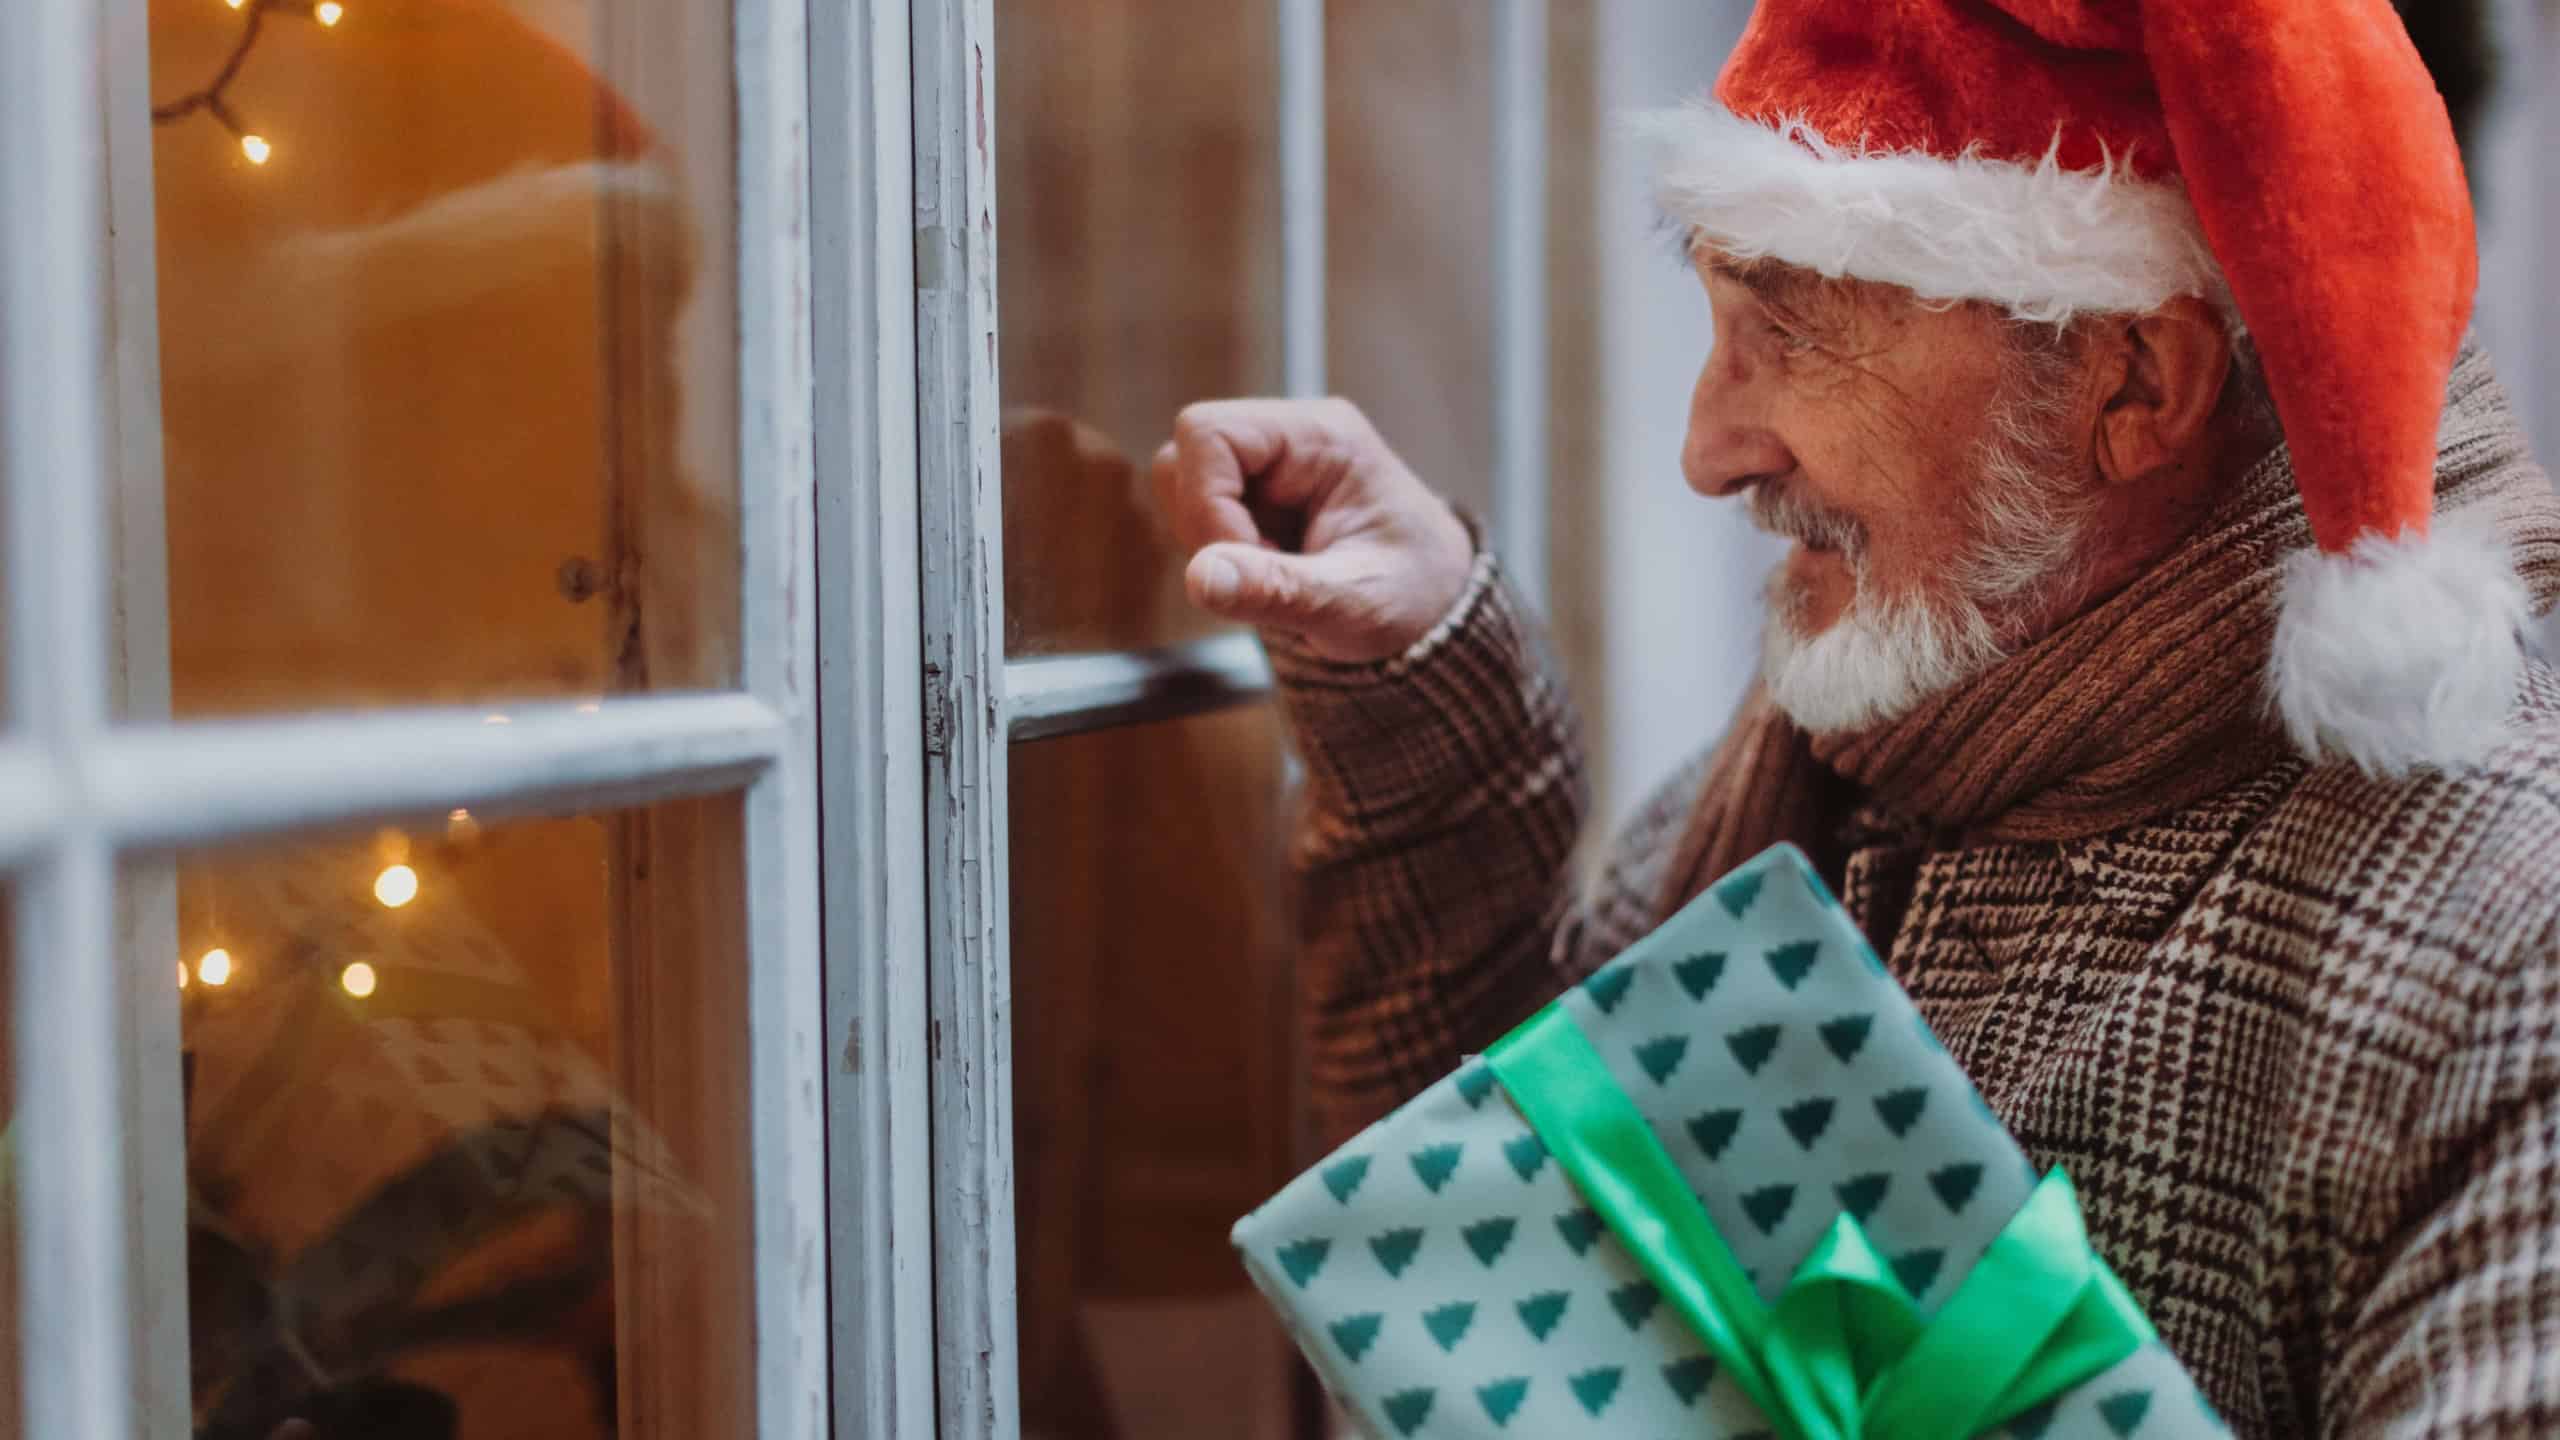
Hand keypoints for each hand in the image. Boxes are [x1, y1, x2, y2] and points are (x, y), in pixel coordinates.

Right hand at [1147, 398, 1473, 662]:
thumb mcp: (1356, 602)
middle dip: (1206, 527)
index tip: (1251, 562)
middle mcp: (1289, 438)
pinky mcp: (1254, 498)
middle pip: (1185, 456)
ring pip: (1182, 487)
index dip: (1207, 504)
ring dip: (1211, 545)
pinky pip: (1197, 518)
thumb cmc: (1412, 595)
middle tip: (1266, 574)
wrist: (1433, 611)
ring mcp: (1267, 467)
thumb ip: (1278, 589)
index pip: (1209, 434)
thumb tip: (1199, 578)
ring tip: (1276, 576)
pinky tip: (1271, 575)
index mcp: (1321, 436)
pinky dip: (1219, 557)